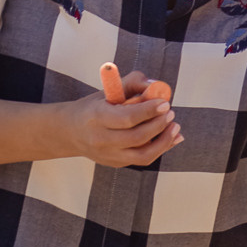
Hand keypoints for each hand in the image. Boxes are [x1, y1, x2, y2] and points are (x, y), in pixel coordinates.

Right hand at [61, 62, 181, 167]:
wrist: (71, 132)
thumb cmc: (95, 107)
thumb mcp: (108, 90)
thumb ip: (133, 83)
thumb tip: (157, 86)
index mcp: (97, 117)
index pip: (127, 118)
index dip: (149, 111)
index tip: (165, 103)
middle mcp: (101, 140)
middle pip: (137, 137)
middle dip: (159, 125)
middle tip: (171, 113)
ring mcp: (108, 155)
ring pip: (142, 155)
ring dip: (164, 141)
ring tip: (175, 127)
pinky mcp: (116, 163)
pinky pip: (142, 159)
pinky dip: (160, 149)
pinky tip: (172, 137)